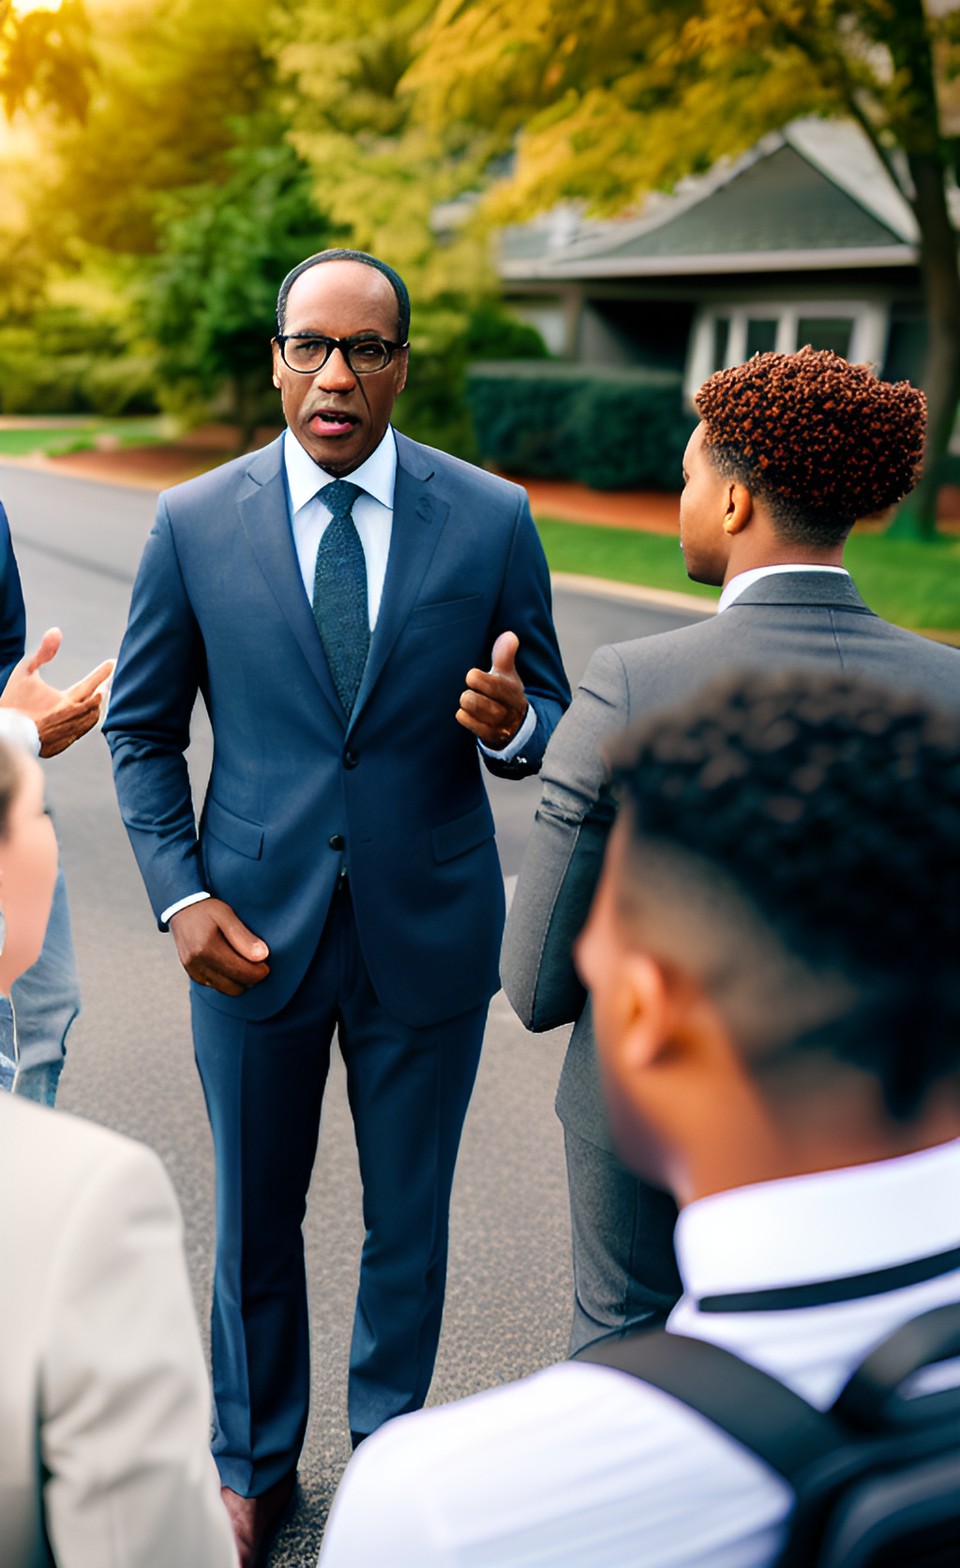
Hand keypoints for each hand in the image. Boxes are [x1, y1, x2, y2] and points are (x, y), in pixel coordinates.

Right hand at [0, 627, 115, 756]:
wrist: (4, 733)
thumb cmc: (12, 700)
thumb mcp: (25, 671)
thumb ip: (43, 652)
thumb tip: (56, 631)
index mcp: (65, 701)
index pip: (91, 684)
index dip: (102, 673)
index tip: (112, 663)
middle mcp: (72, 719)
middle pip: (96, 703)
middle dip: (103, 689)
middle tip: (109, 679)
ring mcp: (67, 734)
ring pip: (91, 719)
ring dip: (95, 707)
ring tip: (98, 695)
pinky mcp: (61, 745)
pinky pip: (79, 732)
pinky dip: (85, 722)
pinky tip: (85, 715)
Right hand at [169, 899, 269, 995]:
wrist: (180, 909)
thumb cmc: (206, 910)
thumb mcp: (227, 915)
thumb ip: (244, 937)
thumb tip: (262, 956)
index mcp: (207, 948)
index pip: (241, 972)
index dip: (259, 972)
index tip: (266, 964)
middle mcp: (197, 963)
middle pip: (235, 986)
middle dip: (250, 978)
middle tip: (257, 963)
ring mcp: (193, 971)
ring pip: (226, 989)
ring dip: (239, 981)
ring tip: (244, 962)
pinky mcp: (193, 975)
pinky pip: (217, 986)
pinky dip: (228, 980)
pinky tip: (231, 964)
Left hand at [456, 630, 528, 749]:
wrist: (514, 724)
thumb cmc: (504, 692)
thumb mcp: (507, 674)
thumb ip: (505, 655)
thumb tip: (509, 635)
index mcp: (512, 691)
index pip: (496, 687)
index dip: (480, 680)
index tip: (471, 675)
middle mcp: (508, 710)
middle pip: (483, 703)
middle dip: (471, 694)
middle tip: (469, 688)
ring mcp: (499, 725)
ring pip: (476, 713)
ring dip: (468, 704)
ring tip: (468, 699)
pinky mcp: (490, 736)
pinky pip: (471, 725)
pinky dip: (465, 717)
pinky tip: (465, 712)